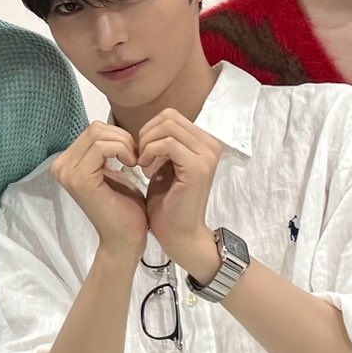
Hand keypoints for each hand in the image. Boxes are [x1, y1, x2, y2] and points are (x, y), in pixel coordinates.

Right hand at [51, 122, 149, 257]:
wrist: (126, 238)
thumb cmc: (124, 207)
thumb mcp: (112, 170)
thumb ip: (105, 150)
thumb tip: (107, 128)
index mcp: (66, 163)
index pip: (93, 130)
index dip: (118, 137)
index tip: (133, 155)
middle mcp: (60, 166)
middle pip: (95, 129)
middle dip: (122, 139)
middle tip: (136, 158)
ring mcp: (67, 173)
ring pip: (99, 134)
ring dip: (124, 145)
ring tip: (135, 163)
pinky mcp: (79, 179)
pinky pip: (103, 147)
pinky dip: (123, 150)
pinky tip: (132, 166)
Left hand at [135, 109, 224, 278]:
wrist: (179, 235)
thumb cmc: (169, 204)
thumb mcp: (164, 166)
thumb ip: (162, 144)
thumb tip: (151, 126)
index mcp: (204, 143)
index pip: (171, 116)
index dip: (149, 131)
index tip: (141, 155)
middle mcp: (211, 145)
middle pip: (169, 117)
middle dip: (146, 136)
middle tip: (140, 159)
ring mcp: (207, 155)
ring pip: (167, 127)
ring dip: (147, 145)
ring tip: (143, 166)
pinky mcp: (198, 167)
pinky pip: (167, 144)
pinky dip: (150, 154)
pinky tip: (146, 172)